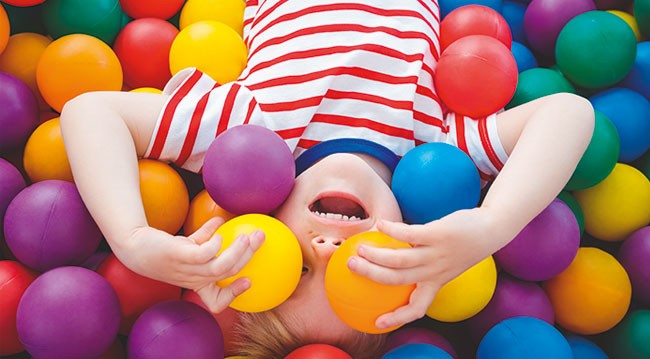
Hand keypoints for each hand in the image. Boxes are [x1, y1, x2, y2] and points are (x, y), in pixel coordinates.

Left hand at [116, 217, 264, 312]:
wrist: (133, 246)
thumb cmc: (162, 249)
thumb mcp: (187, 247)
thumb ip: (205, 237)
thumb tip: (222, 222)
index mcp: (197, 282)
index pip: (217, 302)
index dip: (234, 295)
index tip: (249, 280)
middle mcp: (194, 279)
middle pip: (229, 273)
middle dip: (248, 256)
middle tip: (260, 237)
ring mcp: (187, 270)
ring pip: (220, 267)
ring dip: (238, 251)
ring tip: (247, 236)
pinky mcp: (179, 256)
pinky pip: (203, 253)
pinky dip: (215, 242)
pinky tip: (218, 230)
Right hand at [347, 207, 507, 329]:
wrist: (491, 230)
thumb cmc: (463, 246)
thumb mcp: (445, 263)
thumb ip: (423, 264)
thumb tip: (391, 258)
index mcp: (436, 282)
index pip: (416, 308)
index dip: (396, 317)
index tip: (377, 323)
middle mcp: (435, 272)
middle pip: (397, 280)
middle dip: (371, 275)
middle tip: (351, 266)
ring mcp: (436, 254)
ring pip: (400, 259)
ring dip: (376, 254)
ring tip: (360, 247)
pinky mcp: (438, 234)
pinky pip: (410, 233)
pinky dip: (392, 229)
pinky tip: (380, 224)